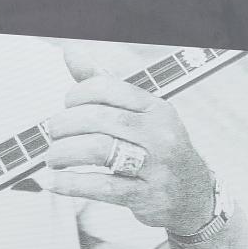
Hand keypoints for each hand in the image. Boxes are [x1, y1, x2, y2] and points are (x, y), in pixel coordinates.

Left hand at [40, 51, 214, 234]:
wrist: (194, 195)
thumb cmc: (158, 150)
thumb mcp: (140, 115)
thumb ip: (104, 85)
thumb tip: (70, 52)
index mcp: (156, 108)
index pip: (106, 88)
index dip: (76, 95)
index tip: (66, 108)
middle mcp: (159, 134)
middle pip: (98, 119)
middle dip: (64, 125)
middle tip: (53, 135)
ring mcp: (156, 167)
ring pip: (98, 149)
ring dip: (63, 153)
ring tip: (53, 158)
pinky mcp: (147, 196)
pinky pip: (102, 187)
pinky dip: (71, 184)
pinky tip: (53, 182)